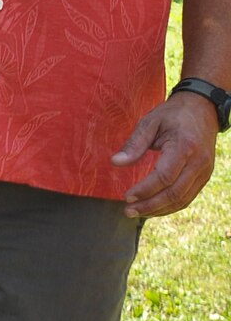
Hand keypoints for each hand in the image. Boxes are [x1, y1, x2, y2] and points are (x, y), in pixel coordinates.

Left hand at [114, 93, 219, 216]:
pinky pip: (188, 196)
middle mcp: (199, 162)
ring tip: (137, 212)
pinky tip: (154, 208)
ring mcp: (204, 170)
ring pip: (183, 199)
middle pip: (174, 193)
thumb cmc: (173, 114)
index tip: (126, 197)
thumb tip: (116, 162)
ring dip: (159, 209)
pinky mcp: (205, 175)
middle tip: (128, 211)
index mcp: (185, 146)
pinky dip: (170, 206)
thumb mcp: (150, 122)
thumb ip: (134, 144)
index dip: (145, 190)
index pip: (164, 176)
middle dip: (150, 205)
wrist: (202, 108)